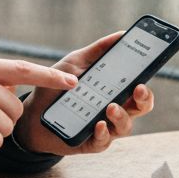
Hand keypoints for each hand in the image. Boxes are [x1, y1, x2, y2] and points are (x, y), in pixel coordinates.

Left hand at [14, 31, 156, 155]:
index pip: (139, 89)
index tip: (146, 73)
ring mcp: (104, 127)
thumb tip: (121, 34)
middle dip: (144, 100)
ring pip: (125, 127)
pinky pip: (103, 142)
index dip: (146, 84)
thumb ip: (98, 50)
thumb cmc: (57, 87)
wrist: (32, 113)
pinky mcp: (90, 143)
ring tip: (110, 107)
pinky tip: (98, 124)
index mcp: (114, 91)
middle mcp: (113, 110)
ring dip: (121, 116)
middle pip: (140, 108)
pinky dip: (103, 133)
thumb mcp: (76, 63)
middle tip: (138, 89)